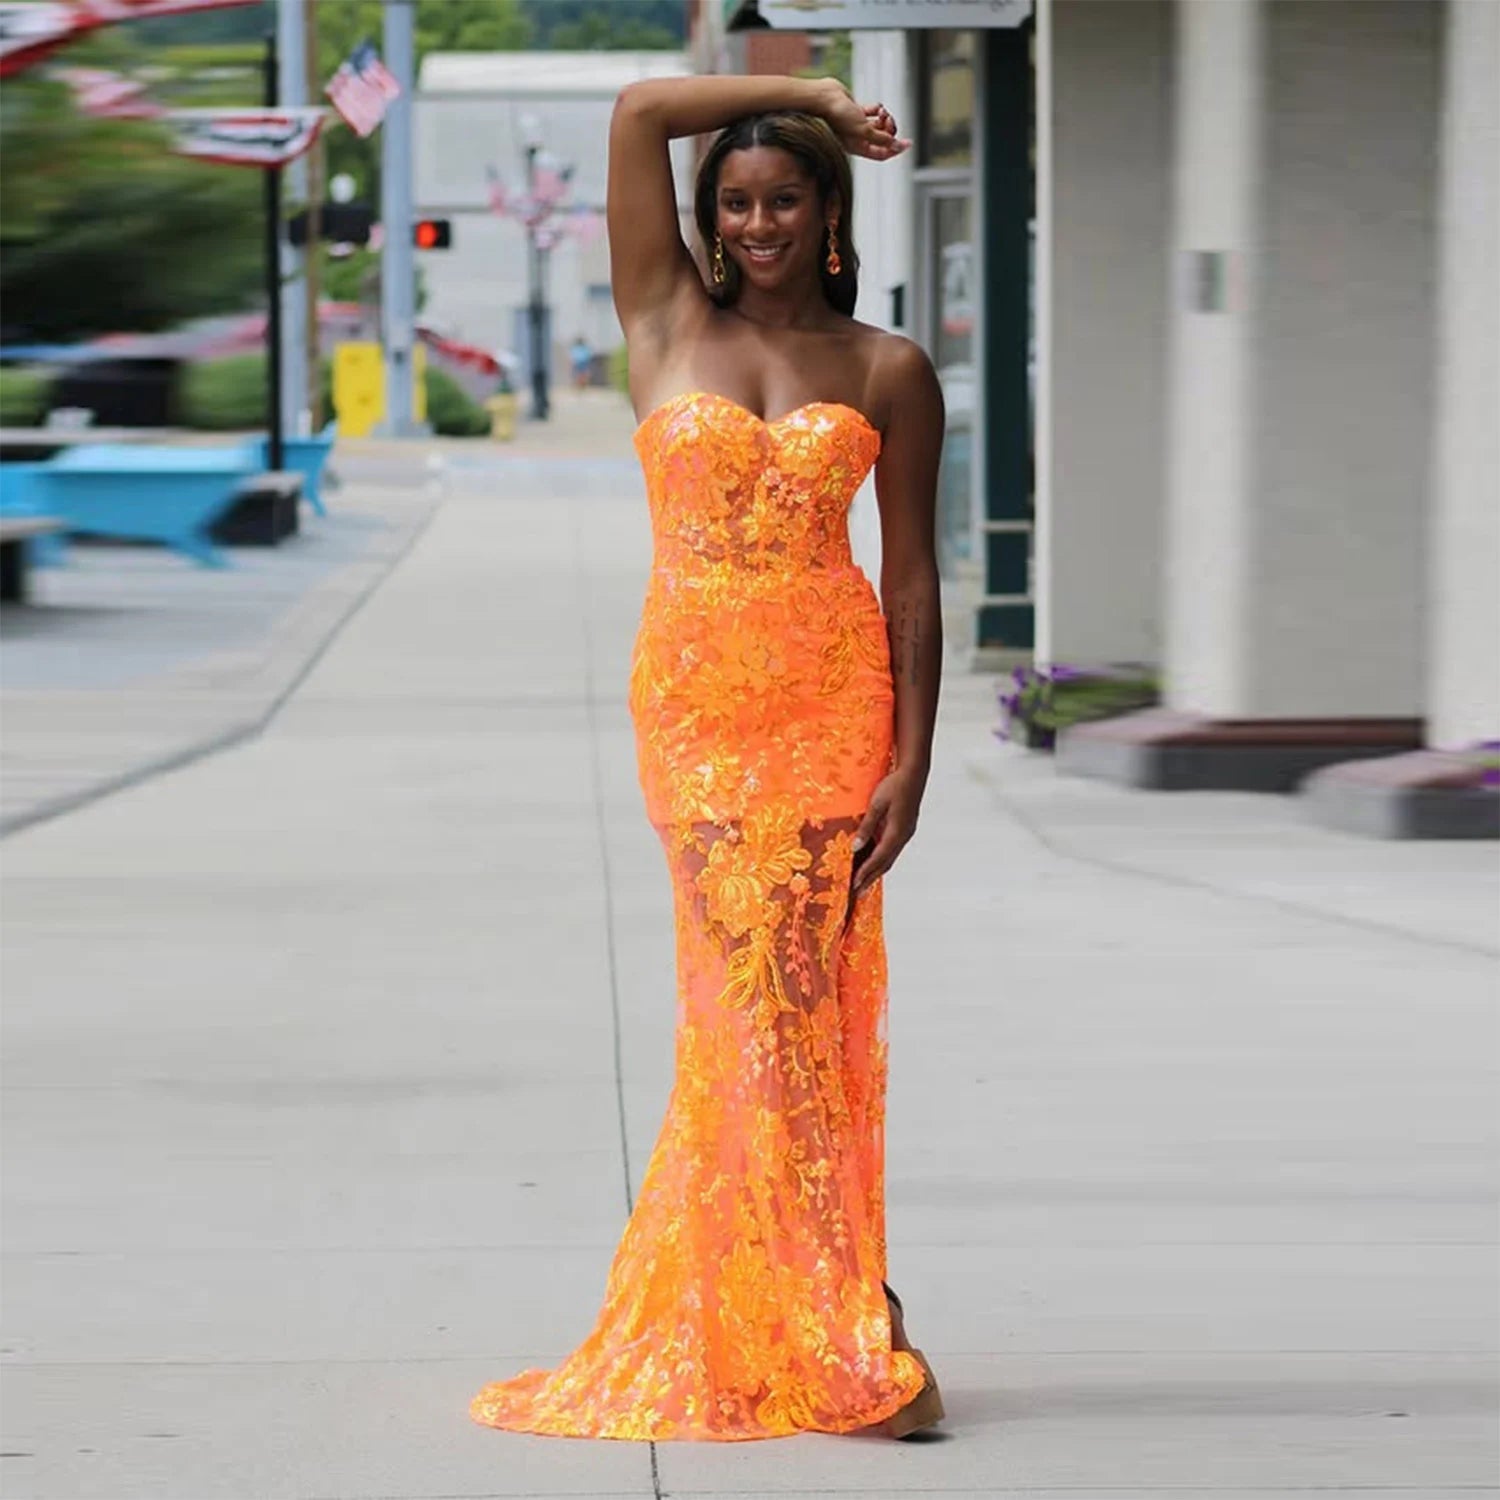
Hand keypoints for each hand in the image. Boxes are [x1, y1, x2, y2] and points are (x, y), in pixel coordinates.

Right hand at [818, 79, 910, 161]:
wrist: (826, 98)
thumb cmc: (840, 117)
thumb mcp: (864, 131)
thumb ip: (882, 139)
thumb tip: (897, 146)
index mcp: (859, 148)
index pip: (882, 154)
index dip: (896, 149)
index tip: (908, 143)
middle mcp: (858, 138)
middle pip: (883, 138)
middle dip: (889, 129)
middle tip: (889, 119)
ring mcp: (857, 125)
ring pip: (879, 124)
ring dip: (884, 117)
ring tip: (881, 112)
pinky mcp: (856, 112)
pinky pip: (873, 112)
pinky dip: (876, 109)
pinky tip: (874, 106)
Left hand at [849, 765, 925, 899]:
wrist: (914, 774)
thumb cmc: (894, 786)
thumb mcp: (876, 804)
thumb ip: (866, 826)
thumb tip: (855, 847)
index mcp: (897, 832)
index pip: (878, 858)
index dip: (865, 873)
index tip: (853, 885)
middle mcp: (903, 837)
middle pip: (885, 863)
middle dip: (870, 878)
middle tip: (857, 893)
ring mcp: (905, 834)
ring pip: (890, 858)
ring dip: (876, 872)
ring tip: (864, 883)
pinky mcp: (905, 830)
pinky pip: (891, 850)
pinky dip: (882, 860)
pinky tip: (873, 863)